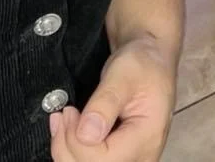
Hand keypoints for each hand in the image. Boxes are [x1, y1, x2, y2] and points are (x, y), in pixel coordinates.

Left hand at [49, 36, 176, 161]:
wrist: (152, 62)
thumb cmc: (142, 64)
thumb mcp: (123, 74)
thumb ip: (106, 103)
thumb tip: (86, 135)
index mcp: (147, 137)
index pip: (103, 159)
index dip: (77, 140)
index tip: (69, 111)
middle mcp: (142, 156)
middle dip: (68, 146)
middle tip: (63, 114)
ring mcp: (131, 159)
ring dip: (66, 149)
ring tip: (63, 120)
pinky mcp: (120, 157)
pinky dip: (72, 150)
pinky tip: (68, 131)